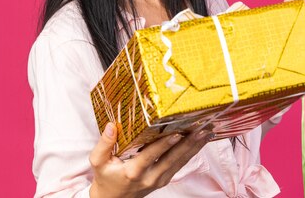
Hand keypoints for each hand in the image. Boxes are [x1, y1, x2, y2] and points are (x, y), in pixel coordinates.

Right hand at [89, 123, 211, 197]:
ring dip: (194, 147)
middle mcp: (149, 177)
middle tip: (201, 129)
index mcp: (133, 172)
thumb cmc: (105, 178)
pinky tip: (199, 142)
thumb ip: (104, 144)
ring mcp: (159, 180)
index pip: (152, 156)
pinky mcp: (164, 179)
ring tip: (206, 132)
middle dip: (188, 144)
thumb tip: (112, 125)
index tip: (177, 133)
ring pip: (180, 162)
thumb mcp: (98, 162)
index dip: (164, 145)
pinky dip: (190, 153)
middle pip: (172, 159)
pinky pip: (179, 165)